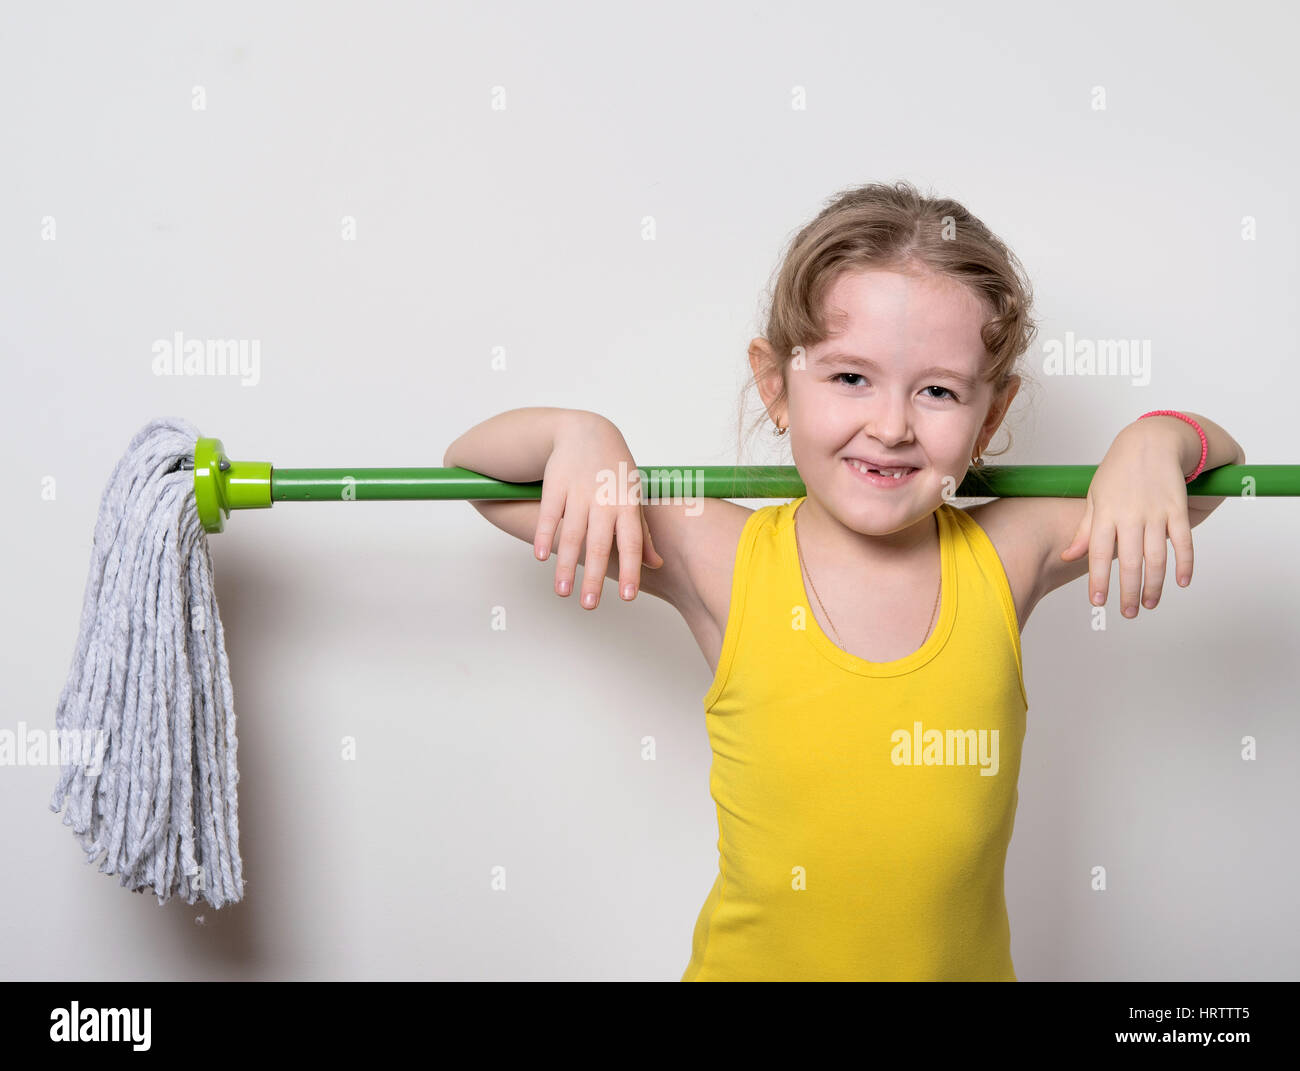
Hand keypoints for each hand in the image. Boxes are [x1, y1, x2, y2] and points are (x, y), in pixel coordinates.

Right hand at [532, 413, 663, 608]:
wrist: (588, 430)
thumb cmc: (616, 470)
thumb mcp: (635, 496)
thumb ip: (643, 532)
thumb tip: (656, 564)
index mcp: (628, 505)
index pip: (632, 543)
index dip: (629, 570)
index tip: (626, 597)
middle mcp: (605, 500)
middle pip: (599, 544)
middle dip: (593, 576)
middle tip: (589, 606)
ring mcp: (580, 491)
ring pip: (573, 533)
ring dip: (565, 564)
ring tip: (562, 592)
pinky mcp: (556, 484)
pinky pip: (550, 514)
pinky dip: (545, 535)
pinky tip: (541, 557)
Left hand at [1058, 424, 1193, 616]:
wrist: (1151, 441)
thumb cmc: (1118, 472)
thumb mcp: (1095, 497)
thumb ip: (1085, 530)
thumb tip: (1070, 556)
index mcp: (1105, 514)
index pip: (1099, 554)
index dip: (1099, 581)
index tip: (1098, 603)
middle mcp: (1130, 516)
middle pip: (1130, 561)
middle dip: (1129, 591)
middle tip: (1128, 613)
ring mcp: (1156, 512)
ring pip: (1157, 557)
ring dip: (1155, 584)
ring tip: (1150, 604)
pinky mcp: (1178, 508)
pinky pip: (1183, 541)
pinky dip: (1185, 563)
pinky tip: (1181, 582)